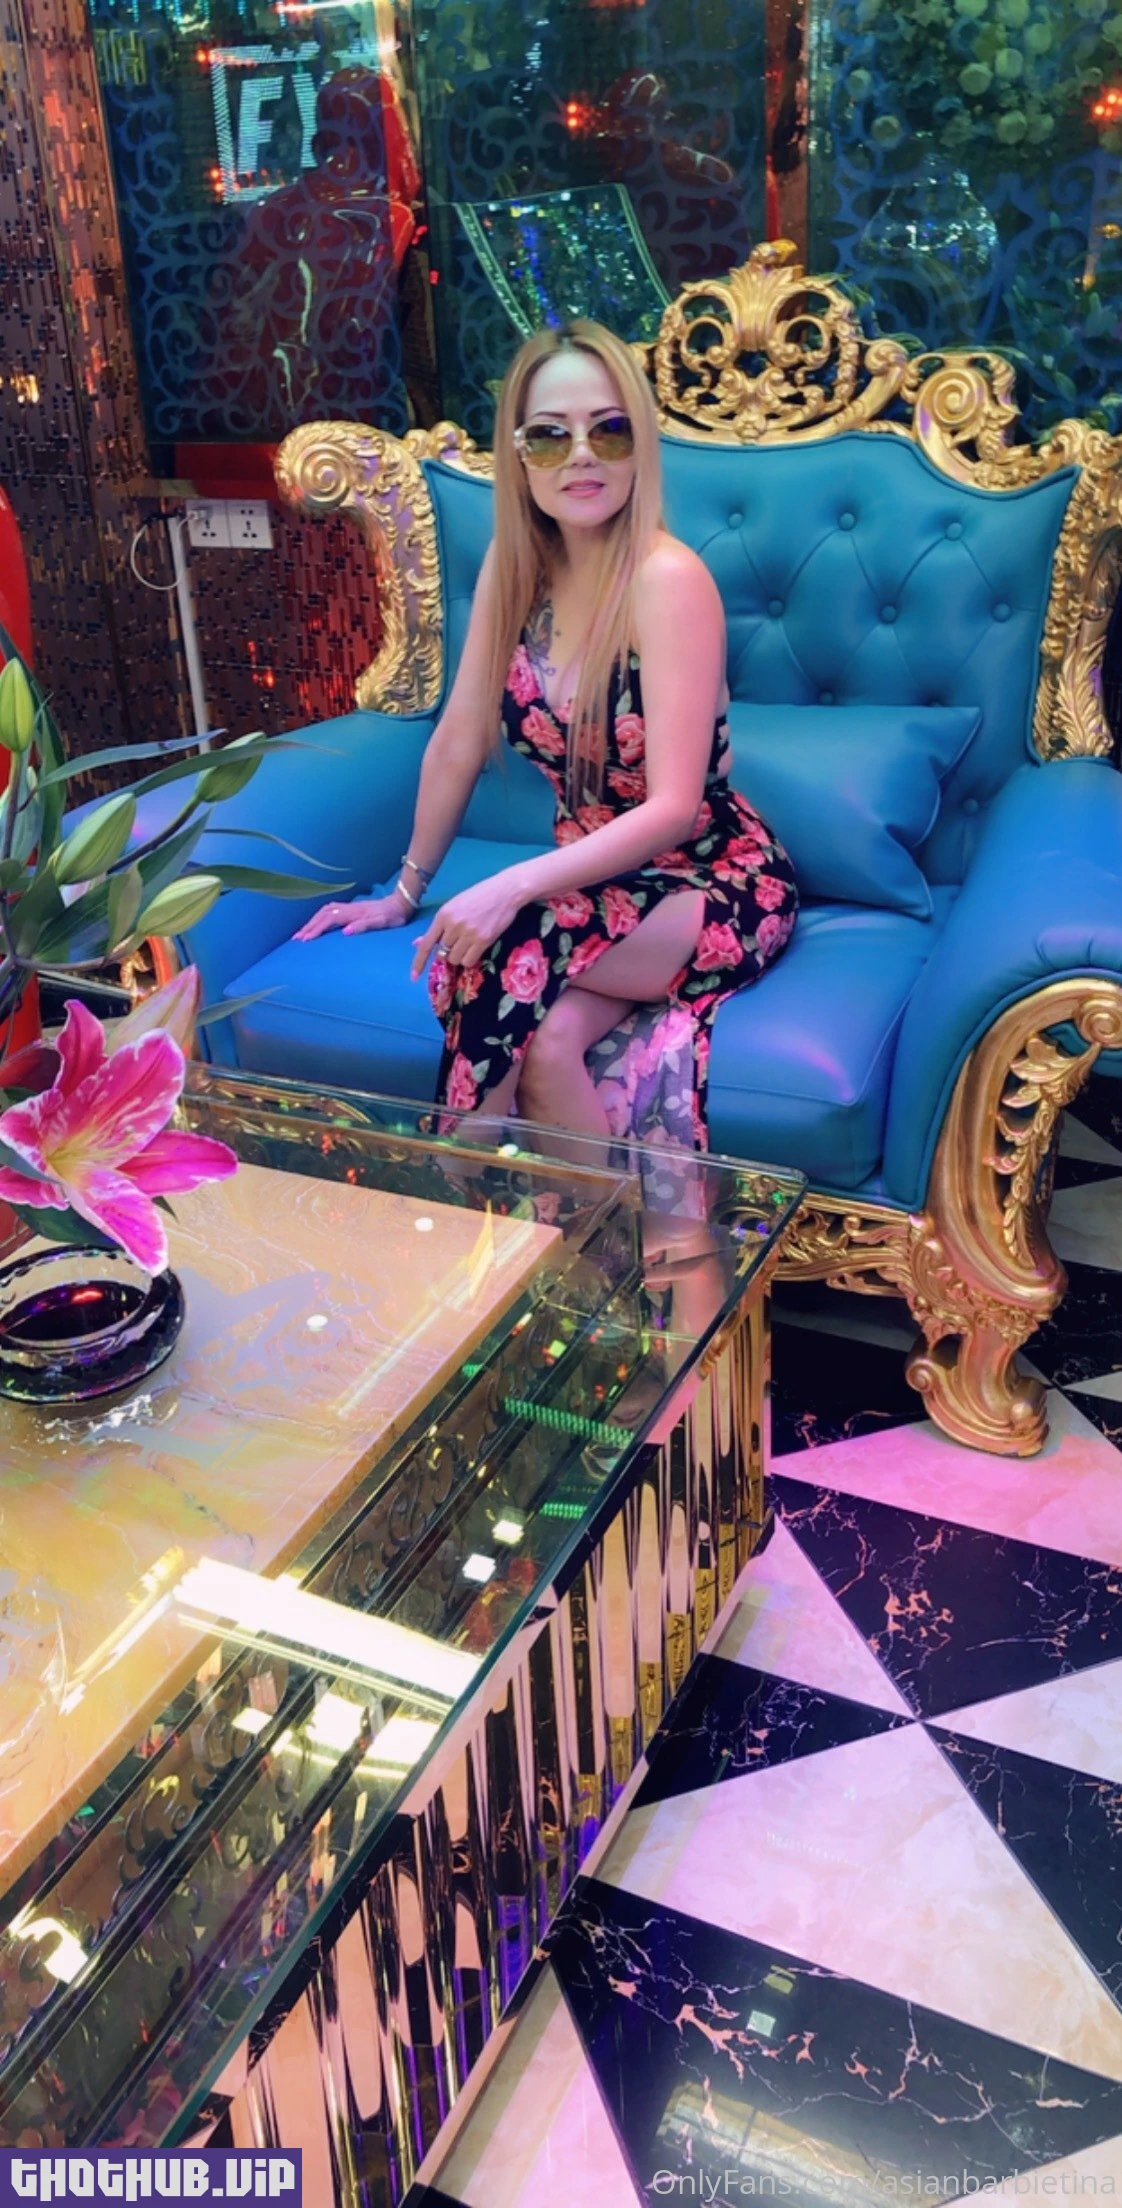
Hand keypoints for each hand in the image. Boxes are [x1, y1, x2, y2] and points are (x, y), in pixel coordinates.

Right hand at [294, 889, 411, 941]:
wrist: (401, 904)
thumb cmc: (393, 917)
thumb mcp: (381, 923)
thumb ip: (364, 926)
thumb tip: (345, 932)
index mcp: (353, 913)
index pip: (329, 920)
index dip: (316, 930)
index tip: (305, 940)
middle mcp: (348, 908)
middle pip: (323, 915)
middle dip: (309, 926)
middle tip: (297, 939)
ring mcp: (349, 907)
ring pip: (325, 911)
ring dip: (312, 921)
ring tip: (302, 932)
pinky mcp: (351, 908)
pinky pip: (330, 910)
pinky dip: (319, 916)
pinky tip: (316, 922)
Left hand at [410, 869, 527, 979]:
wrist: (505, 891)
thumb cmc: (479, 896)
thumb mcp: (455, 905)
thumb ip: (439, 925)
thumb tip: (419, 943)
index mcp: (443, 914)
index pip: (427, 943)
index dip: (419, 961)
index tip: (413, 976)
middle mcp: (453, 925)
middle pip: (442, 953)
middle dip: (448, 951)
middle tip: (459, 942)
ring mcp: (468, 933)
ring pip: (455, 959)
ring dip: (459, 956)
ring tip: (469, 942)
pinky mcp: (483, 940)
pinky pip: (469, 960)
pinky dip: (470, 958)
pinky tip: (476, 947)